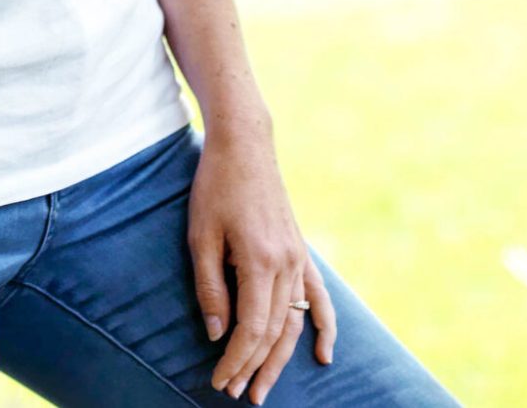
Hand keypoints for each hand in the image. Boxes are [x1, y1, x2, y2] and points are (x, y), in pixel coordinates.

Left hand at [188, 114, 336, 400]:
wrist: (244, 143)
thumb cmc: (215, 186)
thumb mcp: (201, 235)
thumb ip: (210, 287)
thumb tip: (217, 335)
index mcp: (260, 260)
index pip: (252, 328)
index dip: (236, 360)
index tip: (219, 381)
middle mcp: (287, 263)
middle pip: (275, 332)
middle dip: (255, 368)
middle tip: (236, 395)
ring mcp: (298, 257)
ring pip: (294, 321)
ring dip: (280, 358)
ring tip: (263, 387)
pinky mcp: (300, 250)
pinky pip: (318, 296)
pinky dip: (324, 326)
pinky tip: (325, 354)